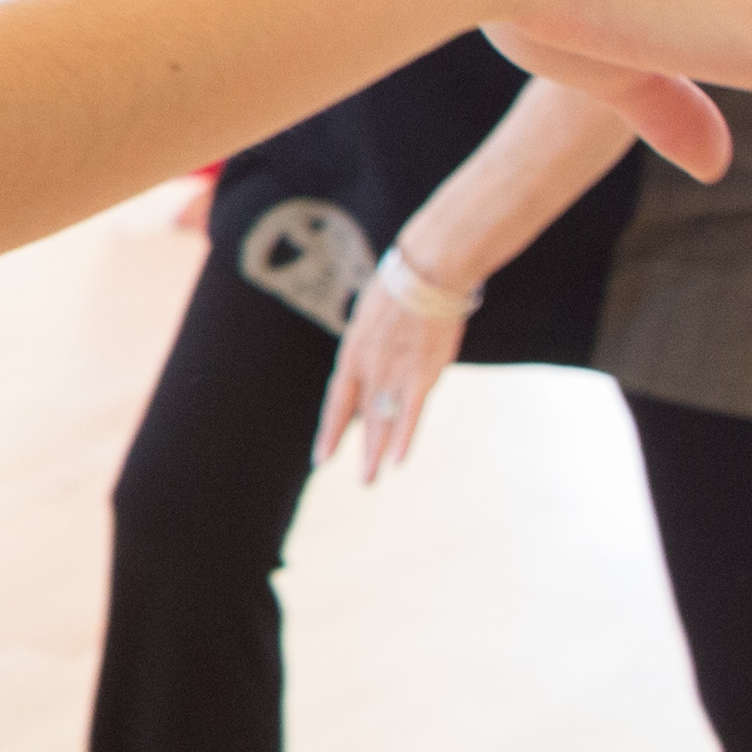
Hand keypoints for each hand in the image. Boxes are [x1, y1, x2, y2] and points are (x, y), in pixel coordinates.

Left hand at [318, 260, 473, 483]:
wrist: (428, 270)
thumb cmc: (402, 286)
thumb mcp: (372, 315)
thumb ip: (372, 344)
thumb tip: (374, 360)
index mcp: (354, 351)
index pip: (338, 400)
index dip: (332, 429)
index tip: (322, 457)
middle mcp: (369, 366)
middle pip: (362, 416)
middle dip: (357, 449)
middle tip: (357, 481)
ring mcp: (395, 371)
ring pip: (384, 421)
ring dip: (378, 453)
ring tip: (370, 480)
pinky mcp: (424, 372)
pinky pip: (412, 412)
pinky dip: (405, 437)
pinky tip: (398, 460)